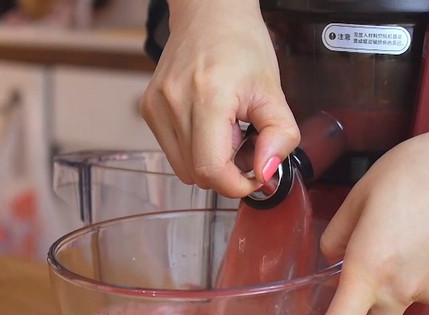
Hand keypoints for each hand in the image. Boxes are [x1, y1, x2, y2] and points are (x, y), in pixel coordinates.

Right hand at [139, 0, 299, 197]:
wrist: (210, 14)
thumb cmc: (242, 46)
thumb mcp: (274, 91)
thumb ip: (280, 136)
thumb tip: (266, 173)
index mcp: (208, 96)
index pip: (211, 170)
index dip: (237, 184)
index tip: (256, 174)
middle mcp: (173, 103)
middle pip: (198, 175)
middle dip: (227, 171)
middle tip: (245, 142)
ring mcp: (155, 107)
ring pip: (184, 169)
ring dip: (210, 162)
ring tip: (226, 131)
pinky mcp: (148, 109)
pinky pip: (173, 153)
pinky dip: (195, 150)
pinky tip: (209, 125)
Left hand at [284, 114, 428, 314]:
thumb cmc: (419, 170)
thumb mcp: (360, 194)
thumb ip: (338, 236)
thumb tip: (334, 260)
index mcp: (369, 268)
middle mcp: (399, 291)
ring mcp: (426, 292)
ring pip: (387, 308)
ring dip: (377, 292)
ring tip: (395, 228)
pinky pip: (409, 289)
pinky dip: (399, 275)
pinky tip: (410, 236)